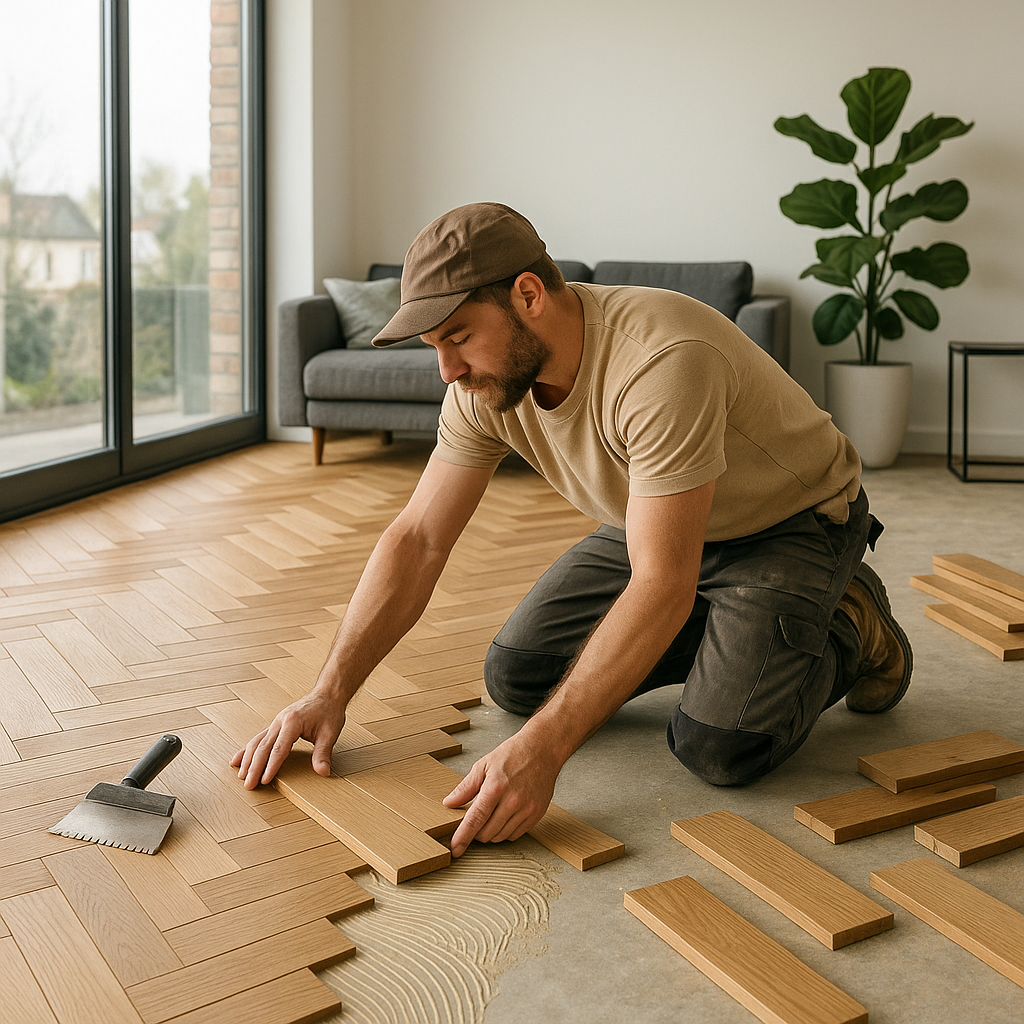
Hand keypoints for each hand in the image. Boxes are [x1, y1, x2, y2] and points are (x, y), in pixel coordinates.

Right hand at [230, 690, 345, 788]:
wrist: (327, 693)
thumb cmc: (329, 711)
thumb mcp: (330, 733)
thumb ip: (323, 753)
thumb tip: (323, 772)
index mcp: (292, 722)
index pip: (279, 749)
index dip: (271, 766)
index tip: (264, 781)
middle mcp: (280, 721)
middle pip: (263, 747)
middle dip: (254, 768)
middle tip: (248, 785)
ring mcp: (276, 722)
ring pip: (257, 742)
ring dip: (248, 760)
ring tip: (241, 776)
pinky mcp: (275, 724)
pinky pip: (258, 738)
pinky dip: (247, 750)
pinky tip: (238, 759)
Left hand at [442, 729, 562, 856]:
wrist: (542, 750)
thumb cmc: (513, 754)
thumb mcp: (484, 764)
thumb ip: (466, 787)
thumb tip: (449, 803)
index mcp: (496, 787)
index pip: (475, 819)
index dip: (463, 837)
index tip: (455, 849)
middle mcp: (513, 801)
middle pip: (487, 832)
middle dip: (476, 832)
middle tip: (475, 819)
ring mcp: (527, 809)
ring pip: (500, 837)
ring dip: (490, 832)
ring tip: (491, 814)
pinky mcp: (537, 814)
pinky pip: (515, 834)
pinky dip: (506, 831)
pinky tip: (505, 816)